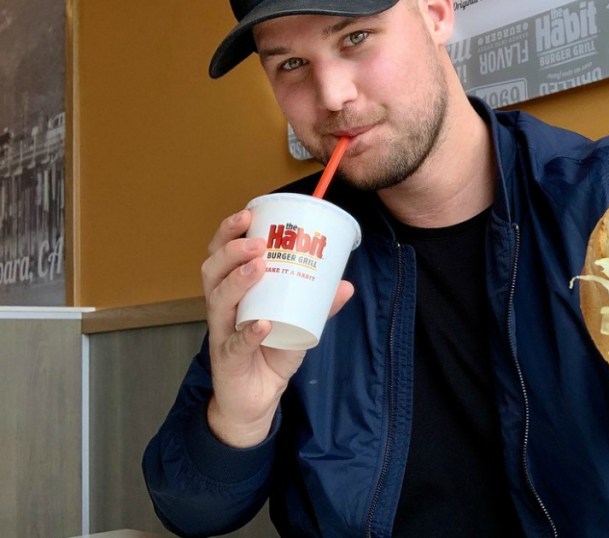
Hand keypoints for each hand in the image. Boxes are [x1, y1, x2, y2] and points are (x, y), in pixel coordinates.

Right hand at [200, 209, 354, 446]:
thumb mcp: (298, 324)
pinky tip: (261, 323)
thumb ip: (319, 306)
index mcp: (233, 293)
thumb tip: (346, 285)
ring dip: (237, 281)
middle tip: (257, 241)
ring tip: (258, 267)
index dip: (229, 233)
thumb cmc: (270, 353)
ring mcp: (221, 334)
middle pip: (211, 271)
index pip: (221, 255)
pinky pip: (234, 344)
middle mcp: (222, 309)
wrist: (256, 399)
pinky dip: (248, 332)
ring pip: (217, 301)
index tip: (248, 213)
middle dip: (231, 250)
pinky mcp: (228, 361)